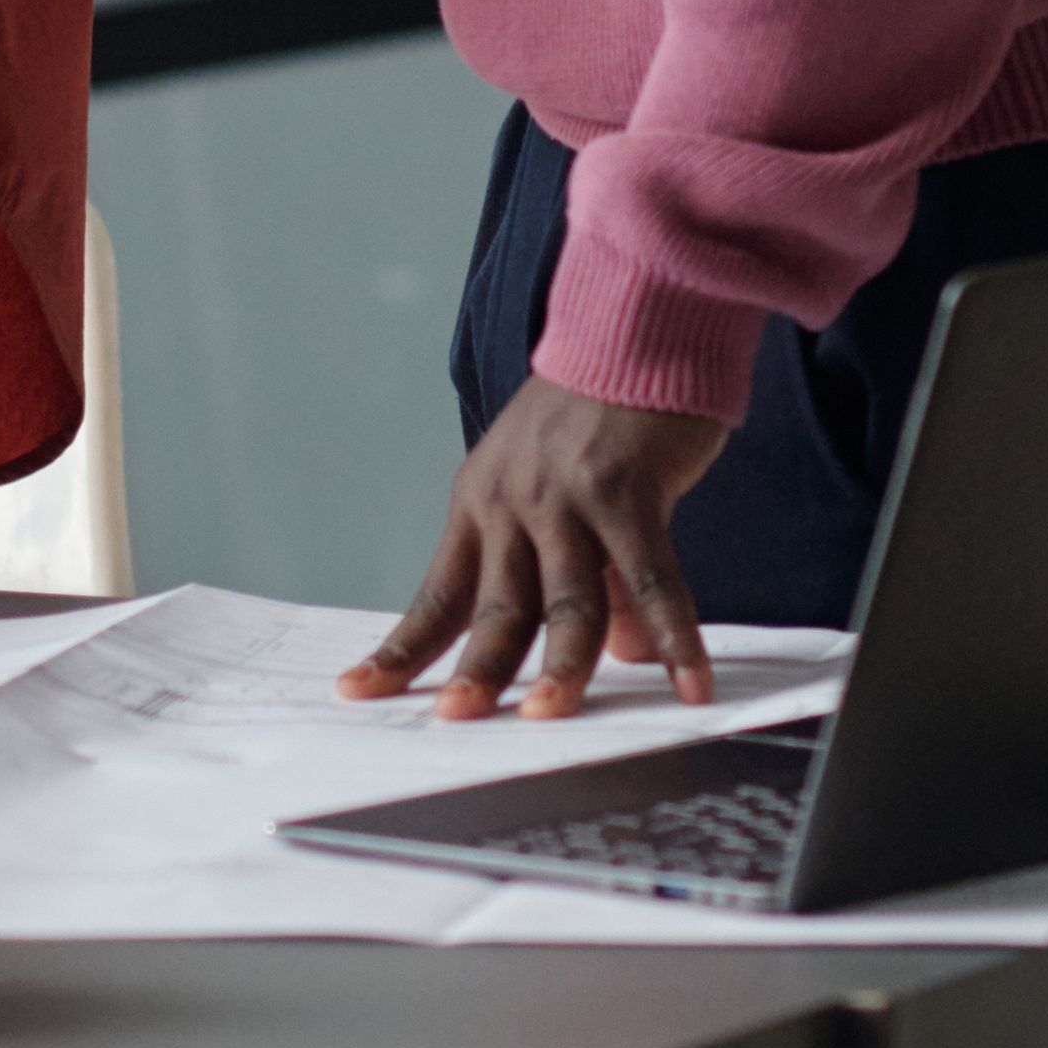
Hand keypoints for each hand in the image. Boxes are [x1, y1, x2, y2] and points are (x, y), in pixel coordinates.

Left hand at [346, 375, 729, 719]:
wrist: (634, 325)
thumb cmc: (600, 415)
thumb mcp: (569, 493)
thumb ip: (585, 576)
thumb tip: (619, 655)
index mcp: (481, 504)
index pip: (437, 595)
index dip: (401, 649)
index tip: (359, 692)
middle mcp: (512, 503)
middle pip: (495, 610)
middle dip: (476, 673)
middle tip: (456, 722)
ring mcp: (566, 496)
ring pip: (563, 603)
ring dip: (563, 668)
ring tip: (552, 718)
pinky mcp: (625, 488)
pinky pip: (649, 578)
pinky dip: (673, 635)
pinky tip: (688, 680)